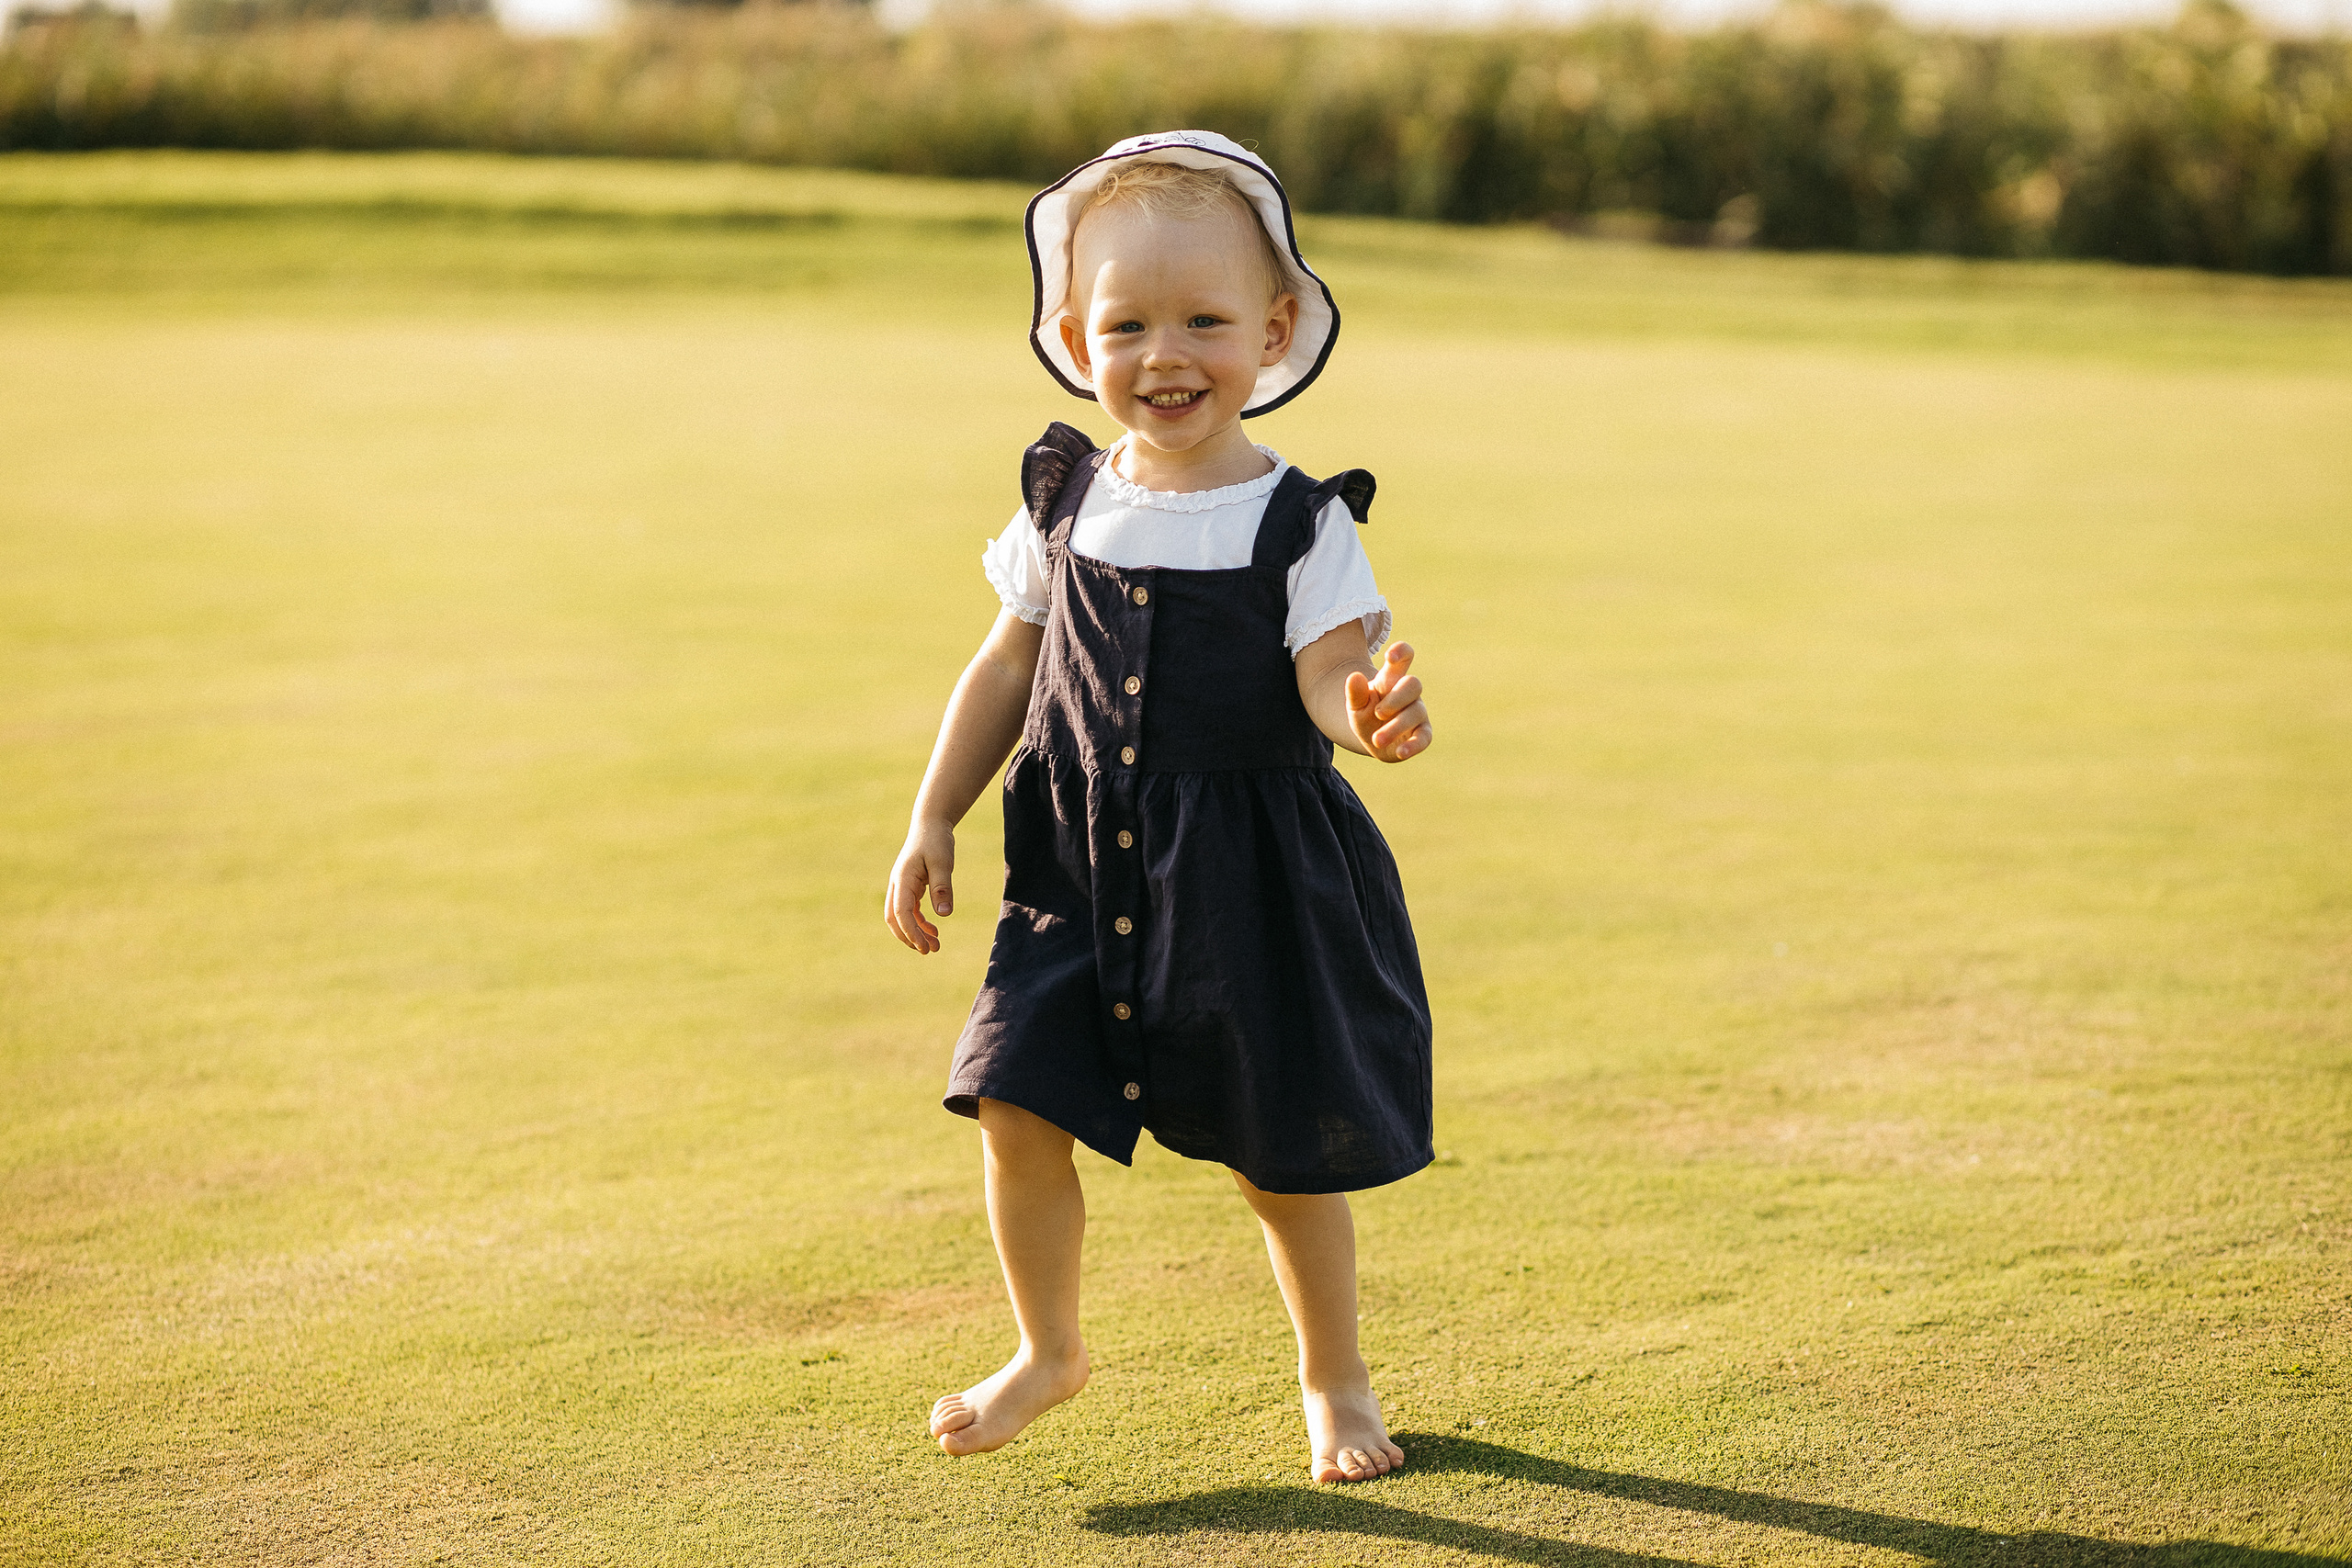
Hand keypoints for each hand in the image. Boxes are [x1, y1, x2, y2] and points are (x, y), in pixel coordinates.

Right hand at [885, 819, 955, 954]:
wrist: (931, 824)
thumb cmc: (936, 841)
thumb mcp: (942, 863)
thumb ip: (942, 888)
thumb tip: (944, 914)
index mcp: (902, 879)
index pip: (901, 913)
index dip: (911, 932)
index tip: (925, 947)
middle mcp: (898, 885)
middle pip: (895, 919)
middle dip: (909, 937)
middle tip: (929, 951)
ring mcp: (902, 886)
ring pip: (902, 916)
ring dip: (916, 932)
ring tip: (935, 945)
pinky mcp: (910, 886)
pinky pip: (910, 910)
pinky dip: (920, 922)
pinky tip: (934, 929)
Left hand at [1347, 642, 1431, 762]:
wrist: (1372, 738)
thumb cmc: (1365, 713)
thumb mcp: (1355, 704)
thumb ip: (1355, 692)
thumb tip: (1354, 676)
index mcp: (1391, 679)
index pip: (1404, 657)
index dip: (1402, 652)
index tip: (1391, 657)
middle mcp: (1408, 693)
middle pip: (1413, 684)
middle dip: (1396, 699)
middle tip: (1377, 713)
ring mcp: (1417, 712)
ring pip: (1416, 712)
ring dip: (1396, 727)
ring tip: (1376, 739)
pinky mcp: (1422, 733)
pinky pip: (1424, 737)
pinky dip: (1414, 745)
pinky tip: (1401, 752)